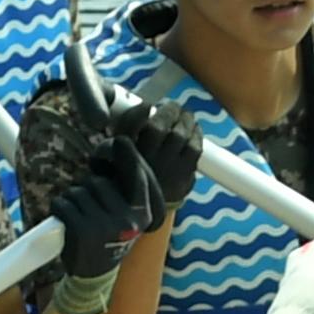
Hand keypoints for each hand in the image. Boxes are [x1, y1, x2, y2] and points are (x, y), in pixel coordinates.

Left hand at [51, 147, 145, 282]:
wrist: (94, 275)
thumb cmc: (108, 236)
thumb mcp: (127, 215)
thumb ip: (125, 188)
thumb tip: (116, 147)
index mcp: (144, 212)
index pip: (137, 173)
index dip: (125, 154)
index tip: (117, 141)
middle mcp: (129, 217)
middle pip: (98, 181)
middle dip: (88, 188)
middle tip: (91, 209)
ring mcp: (106, 224)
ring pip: (78, 190)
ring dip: (72, 200)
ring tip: (80, 218)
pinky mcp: (84, 230)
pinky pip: (63, 203)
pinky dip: (59, 208)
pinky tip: (66, 223)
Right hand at [119, 98, 203, 221]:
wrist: (138, 208)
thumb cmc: (128, 170)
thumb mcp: (116, 150)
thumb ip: (128, 126)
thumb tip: (146, 107)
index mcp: (128, 153)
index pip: (140, 126)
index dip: (147, 112)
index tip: (149, 105)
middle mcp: (147, 161)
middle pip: (164, 129)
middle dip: (172, 113)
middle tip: (174, 106)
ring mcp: (167, 171)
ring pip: (182, 138)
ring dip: (186, 122)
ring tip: (186, 116)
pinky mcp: (183, 179)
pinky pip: (195, 151)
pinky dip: (197, 137)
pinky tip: (195, 131)